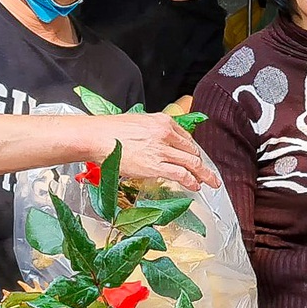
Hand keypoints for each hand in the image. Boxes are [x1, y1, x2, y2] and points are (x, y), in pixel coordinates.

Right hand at [90, 112, 217, 192]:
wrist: (97, 137)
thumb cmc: (111, 130)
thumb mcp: (138, 122)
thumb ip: (153, 131)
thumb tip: (160, 142)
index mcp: (162, 121)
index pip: (186, 138)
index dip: (193, 151)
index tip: (196, 158)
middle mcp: (165, 134)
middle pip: (192, 151)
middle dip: (202, 164)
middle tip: (209, 174)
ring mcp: (161, 150)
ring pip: (191, 163)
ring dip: (203, 175)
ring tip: (209, 183)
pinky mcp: (155, 166)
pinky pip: (181, 174)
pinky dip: (191, 181)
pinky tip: (195, 186)